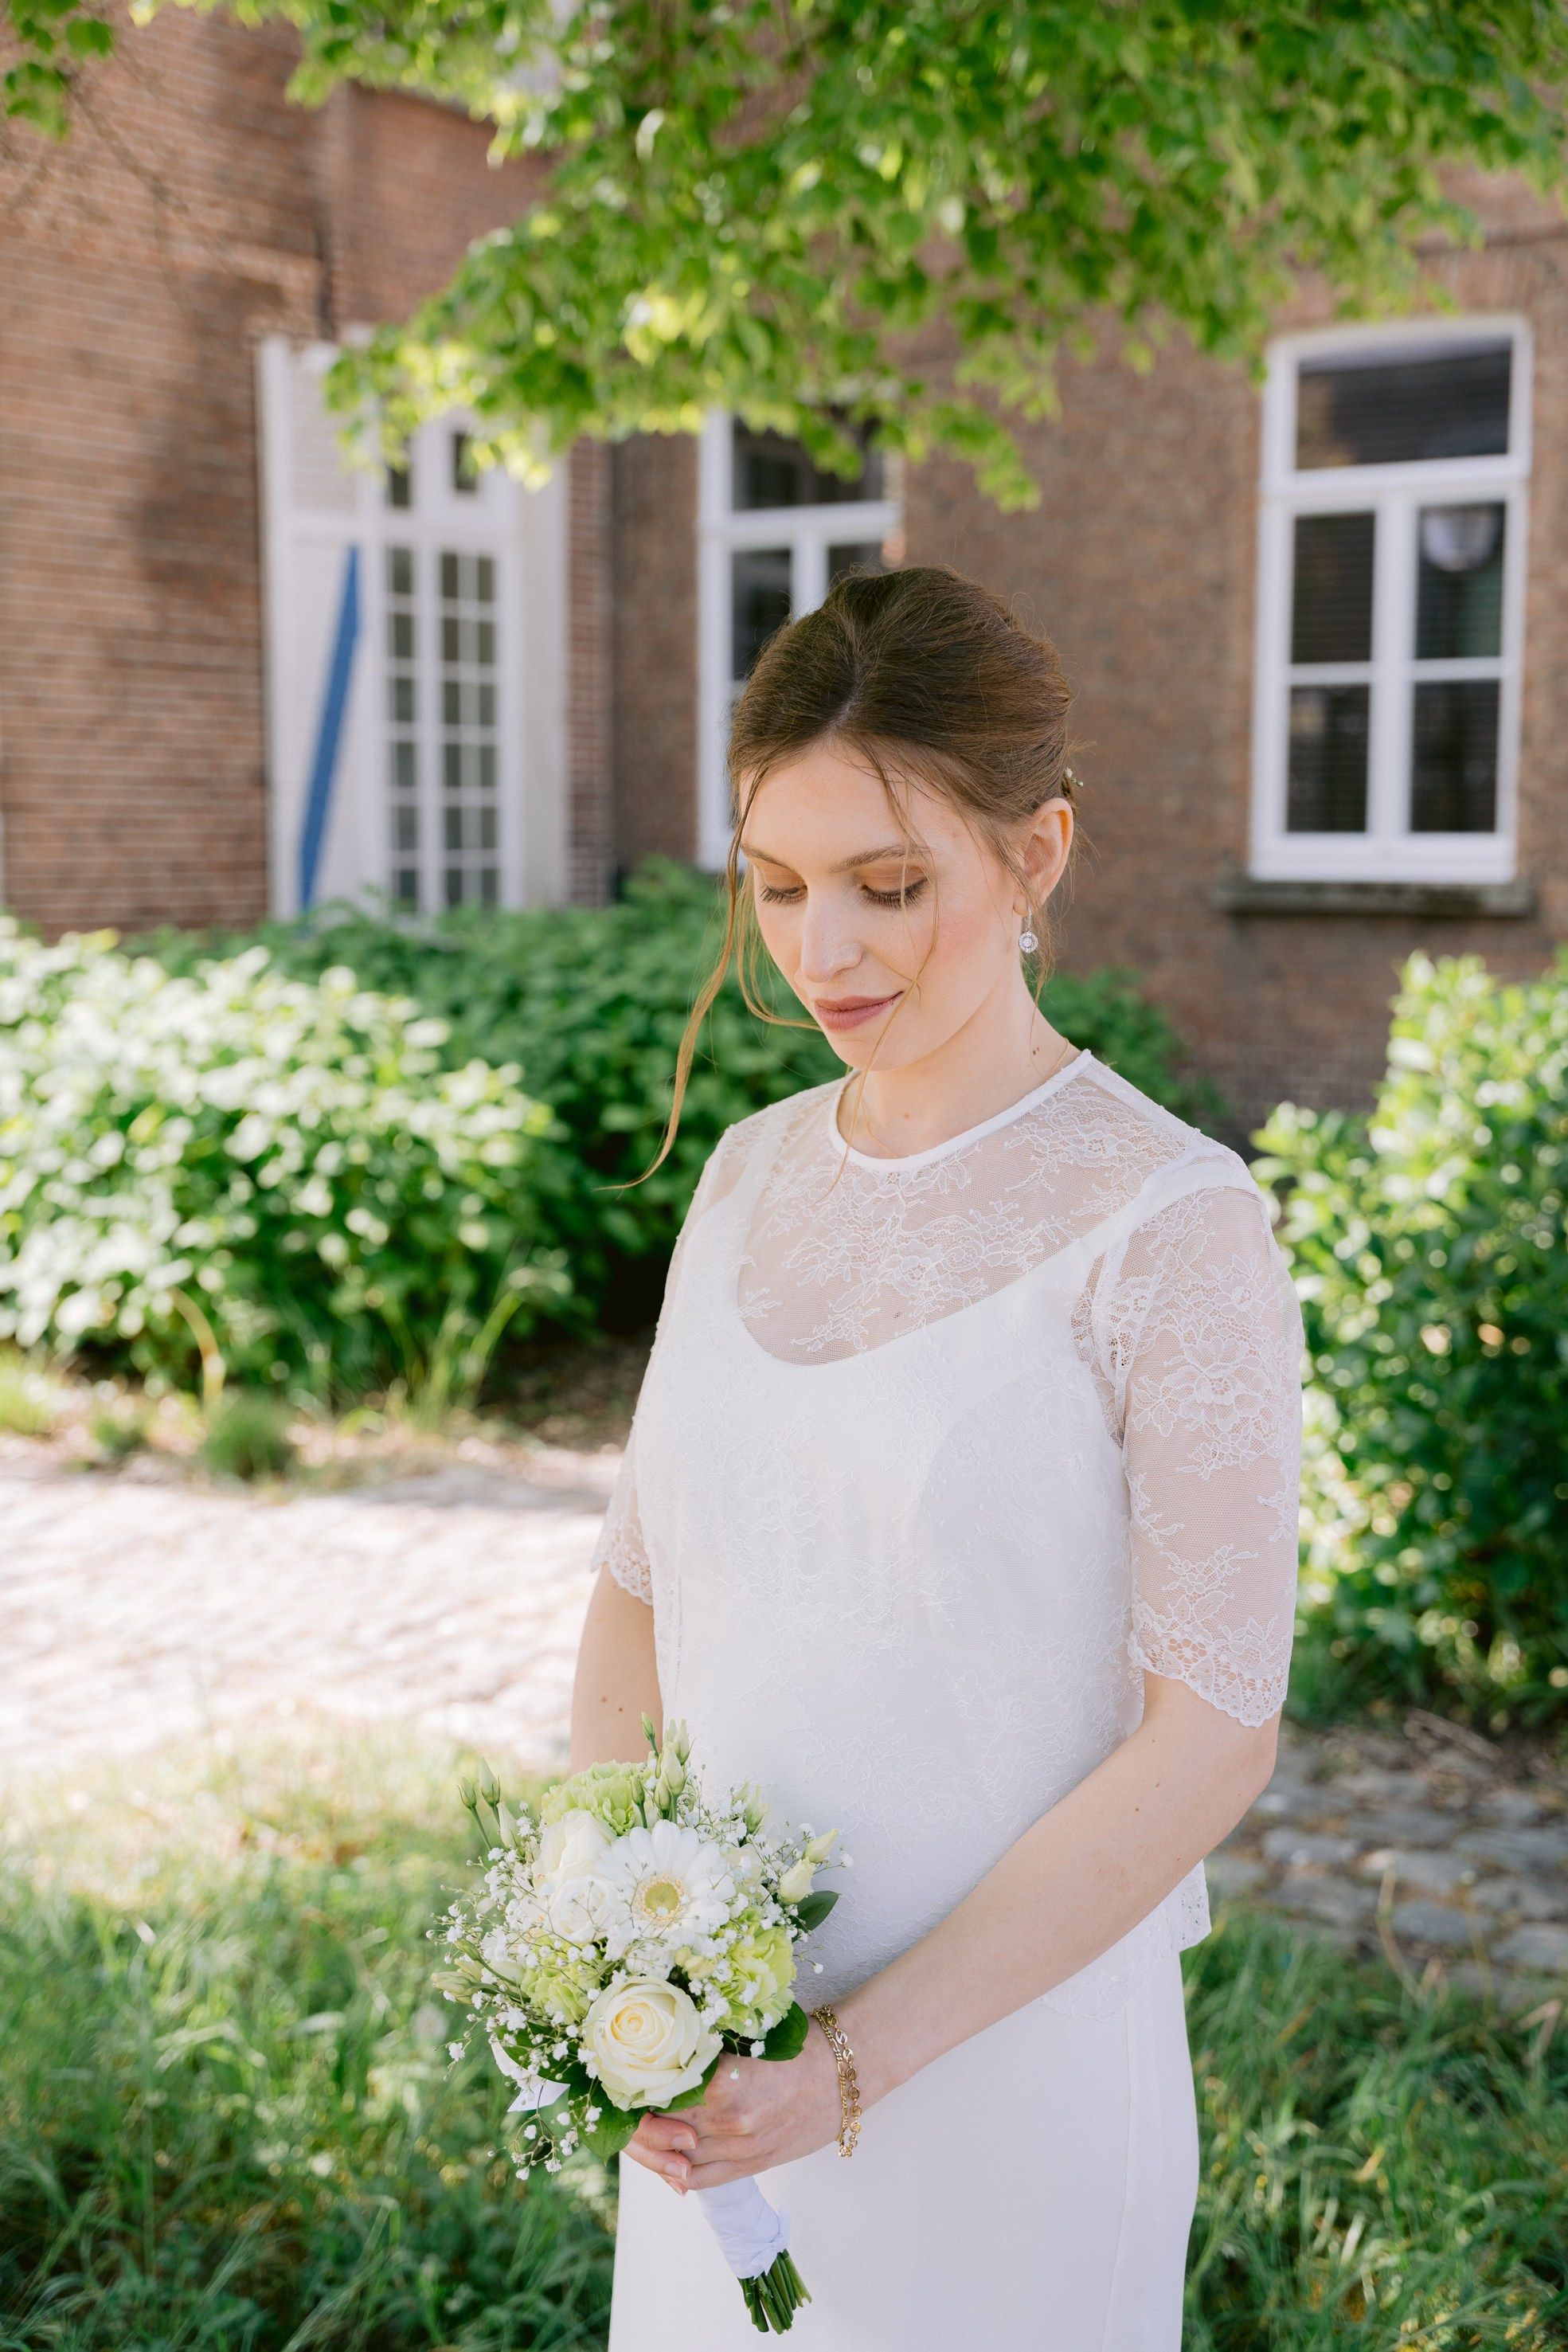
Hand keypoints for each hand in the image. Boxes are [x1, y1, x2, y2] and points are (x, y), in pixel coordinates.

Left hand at [625, 2021, 841, 2191]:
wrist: (845, 2073)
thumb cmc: (797, 2043)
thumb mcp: (747, 2037)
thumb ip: (704, 2053)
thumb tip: (658, 2053)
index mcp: (721, 2080)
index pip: (656, 2094)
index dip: (632, 2089)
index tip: (620, 2076)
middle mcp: (727, 2119)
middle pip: (661, 2130)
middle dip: (636, 2120)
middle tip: (621, 2106)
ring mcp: (741, 2147)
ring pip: (676, 2159)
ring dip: (654, 2148)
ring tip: (640, 2131)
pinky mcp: (754, 2164)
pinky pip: (703, 2180)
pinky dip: (678, 2175)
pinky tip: (667, 2166)